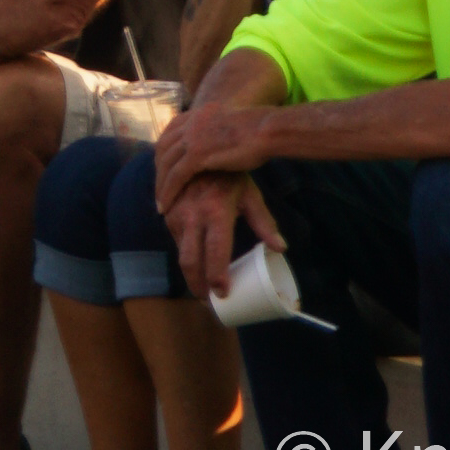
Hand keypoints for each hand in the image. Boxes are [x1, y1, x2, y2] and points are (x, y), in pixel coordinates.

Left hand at [152, 98, 283, 204]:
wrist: (266, 129)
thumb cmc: (261, 131)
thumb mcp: (233, 126)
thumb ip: (221, 132)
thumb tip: (224, 141)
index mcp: (200, 113)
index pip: (172, 130)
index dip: (165, 150)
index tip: (164, 167)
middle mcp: (192, 122)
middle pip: (164, 147)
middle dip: (160, 169)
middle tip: (160, 188)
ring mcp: (192, 137)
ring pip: (166, 163)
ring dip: (161, 185)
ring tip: (160, 204)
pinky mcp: (197, 153)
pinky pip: (176, 176)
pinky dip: (168, 192)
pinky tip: (165, 206)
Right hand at [161, 169, 270, 305]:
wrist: (200, 147)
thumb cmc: (230, 175)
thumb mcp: (250, 195)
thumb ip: (264, 222)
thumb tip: (281, 249)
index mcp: (216, 211)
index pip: (215, 253)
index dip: (217, 278)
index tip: (223, 295)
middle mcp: (192, 214)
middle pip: (190, 261)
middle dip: (198, 286)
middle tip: (209, 302)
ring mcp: (177, 213)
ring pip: (181, 252)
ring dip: (190, 273)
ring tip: (202, 287)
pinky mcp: (168, 211)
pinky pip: (176, 240)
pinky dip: (185, 255)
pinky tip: (195, 262)